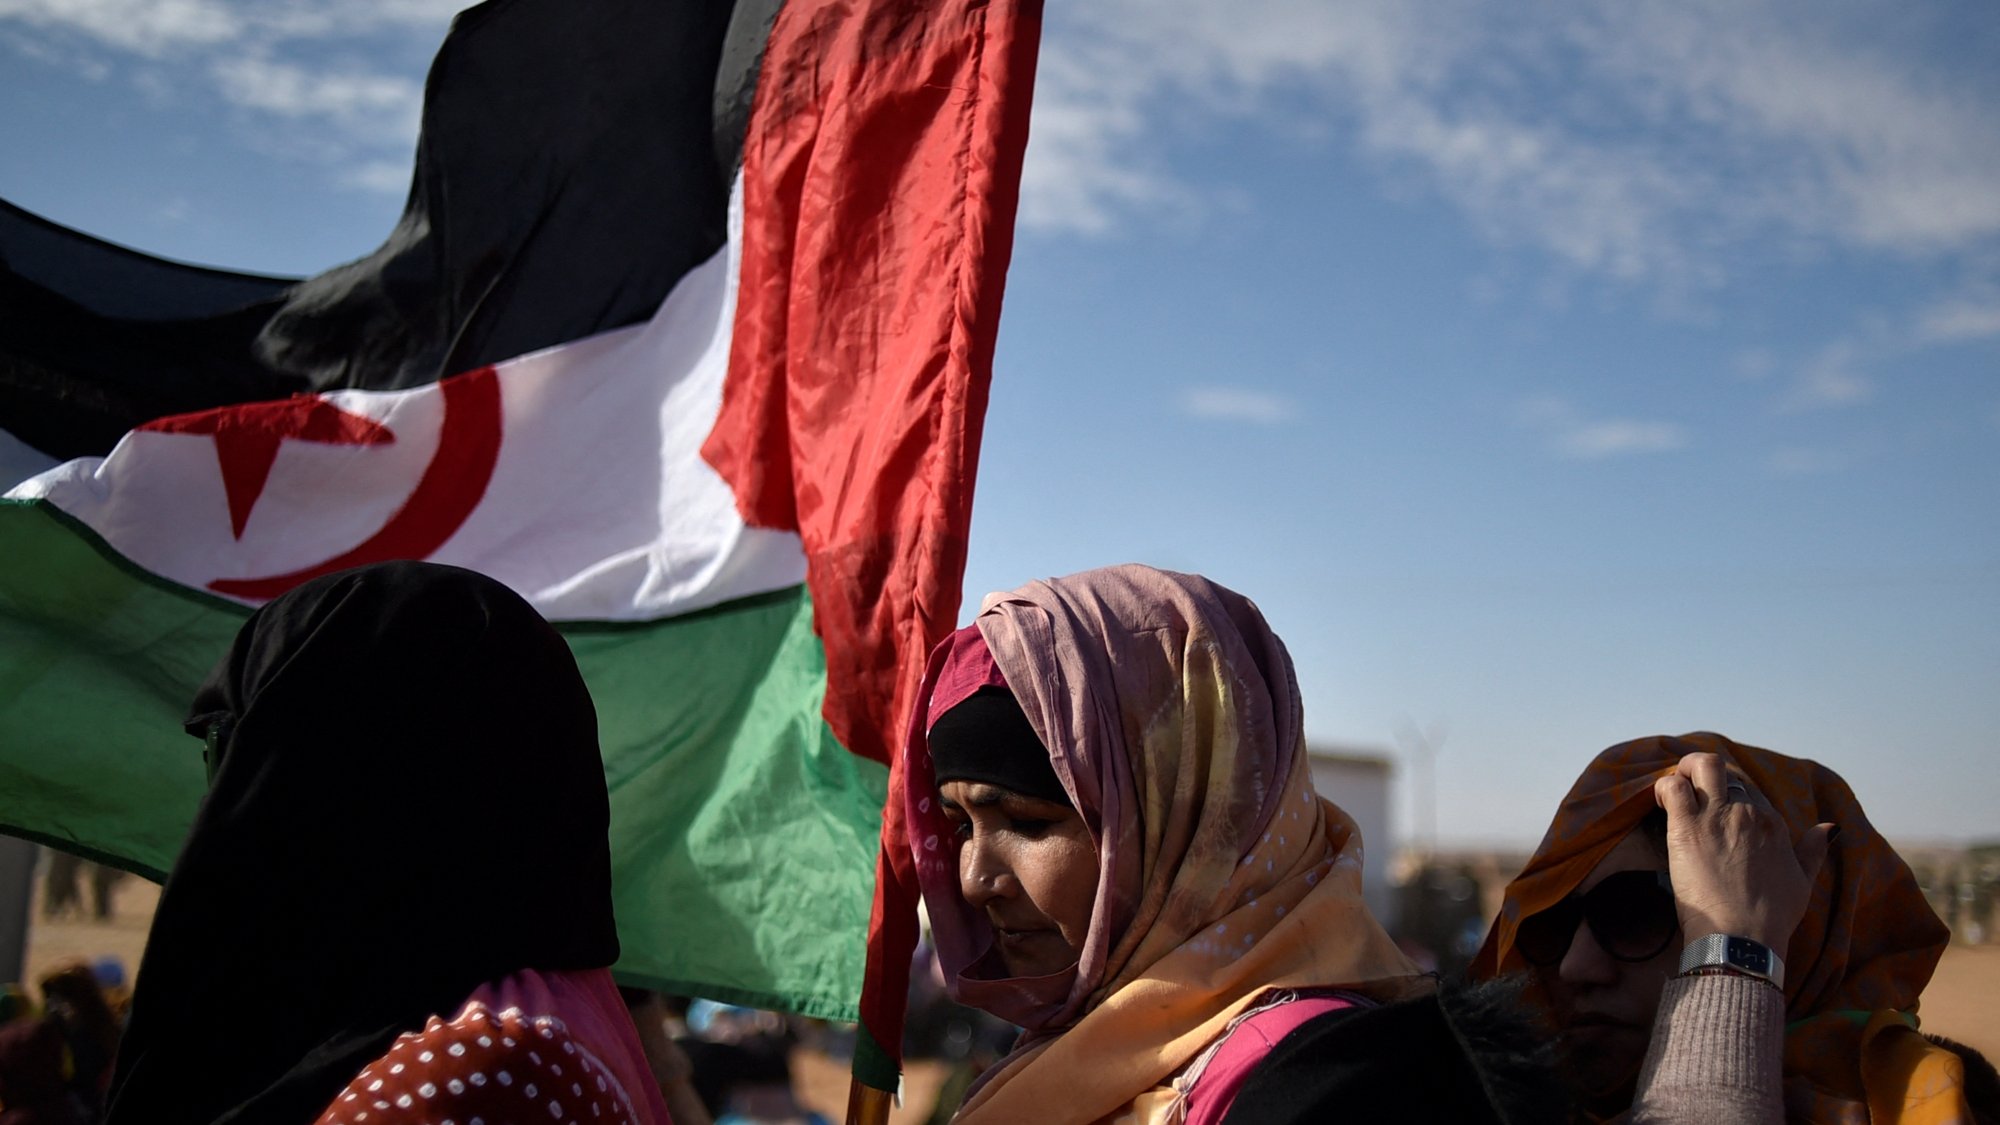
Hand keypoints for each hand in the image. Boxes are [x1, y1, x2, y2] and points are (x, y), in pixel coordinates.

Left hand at [1653, 752, 1833, 952]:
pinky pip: (1673, 788)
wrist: (1743, 938)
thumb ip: (1814, 850)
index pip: (1749, 790)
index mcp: (1773, 823)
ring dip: (1685, 769)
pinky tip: (1661, 802)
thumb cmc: (1771, 916)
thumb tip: (1830, 827)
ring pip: (1702, 766)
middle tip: (1691, 795)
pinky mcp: (1687, 827)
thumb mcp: (1804, 881)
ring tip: (1674, 790)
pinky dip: (1664, 786)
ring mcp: (1717, 816)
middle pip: (1726, 774)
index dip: (1729, 795)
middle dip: (1706, 777)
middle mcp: (1747, 812)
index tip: (1715, 810)